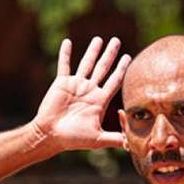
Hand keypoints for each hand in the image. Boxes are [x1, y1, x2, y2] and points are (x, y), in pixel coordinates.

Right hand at [32, 37, 130, 151]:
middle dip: (110, 54)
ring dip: (92, 50)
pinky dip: (65, 54)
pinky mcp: (61, 83)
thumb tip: (132, 144)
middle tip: (116, 41)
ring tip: (98, 39)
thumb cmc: (74, 139)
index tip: (129, 57)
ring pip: (86, 63)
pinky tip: (68, 42)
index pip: (114, 81)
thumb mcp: (98, 139)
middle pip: (103, 68)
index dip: (121, 69)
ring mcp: (76, 85)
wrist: (51, 135)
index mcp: (100, 101)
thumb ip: (115, 139)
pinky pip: (64, 65)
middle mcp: (89, 90)